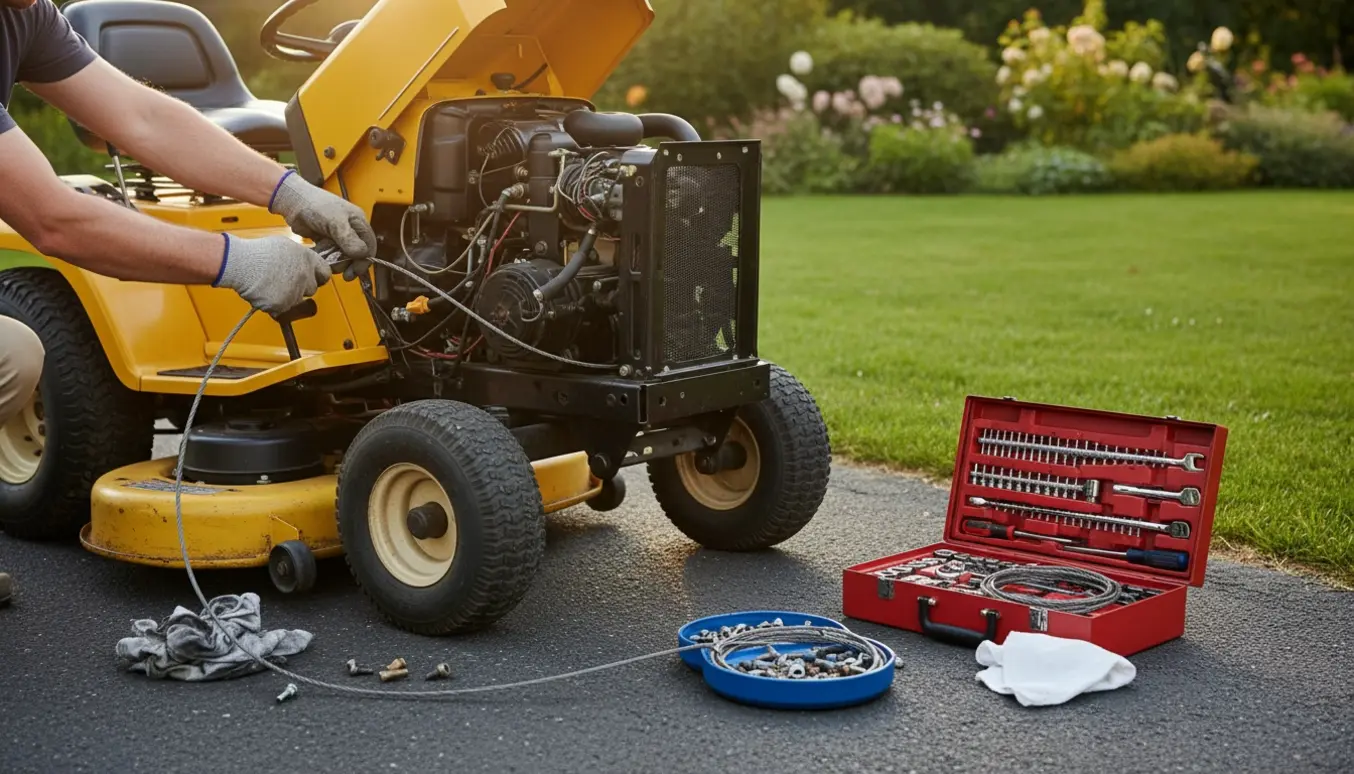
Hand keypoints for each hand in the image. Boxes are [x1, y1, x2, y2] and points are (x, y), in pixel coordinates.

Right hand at [214, 234, 331, 314]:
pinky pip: (282, 308)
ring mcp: (295, 292)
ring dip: (287, 296)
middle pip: (312, 289)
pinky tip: (264, 292)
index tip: (312, 278)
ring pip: (296, 300)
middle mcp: (305, 276)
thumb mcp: (286, 246)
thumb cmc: (258, 252)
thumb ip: (300, 256)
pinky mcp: (283, 305)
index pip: (325, 273)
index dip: (317, 276)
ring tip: (270, 284)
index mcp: (308, 259)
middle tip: (284, 281)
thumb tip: (305, 263)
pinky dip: (274, 304)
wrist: (241, 263)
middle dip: (301, 287)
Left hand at [269, 170, 377, 270]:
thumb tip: (362, 254)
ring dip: (335, 262)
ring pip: (342, 256)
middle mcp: (350, 229)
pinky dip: (326, 258)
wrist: (292, 201)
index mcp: (358, 222)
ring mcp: (337, 235)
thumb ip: (348, 238)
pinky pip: (330, 254)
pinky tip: (319, 257)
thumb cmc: (315, 206)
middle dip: (348, 263)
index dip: (364, 261)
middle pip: (356, 254)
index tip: (354, 272)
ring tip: (326, 262)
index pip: (368, 246)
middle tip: (339, 271)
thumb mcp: (334, 221)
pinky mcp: (325, 240)